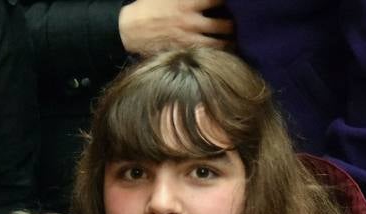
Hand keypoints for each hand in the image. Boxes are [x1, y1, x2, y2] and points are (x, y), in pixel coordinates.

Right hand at [119, 0, 234, 55]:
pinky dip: (216, 55)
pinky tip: (220, 53)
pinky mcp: (184, 53)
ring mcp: (189, 40)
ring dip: (229, 43)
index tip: (234, 3)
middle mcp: (191, 22)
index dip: (229, 1)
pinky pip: (207, 56)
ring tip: (232, 41)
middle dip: (233, 25)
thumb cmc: (150, 6)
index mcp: (188, 2)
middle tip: (234, 25)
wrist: (131, 29)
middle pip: (225, 25)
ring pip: (219, 45)